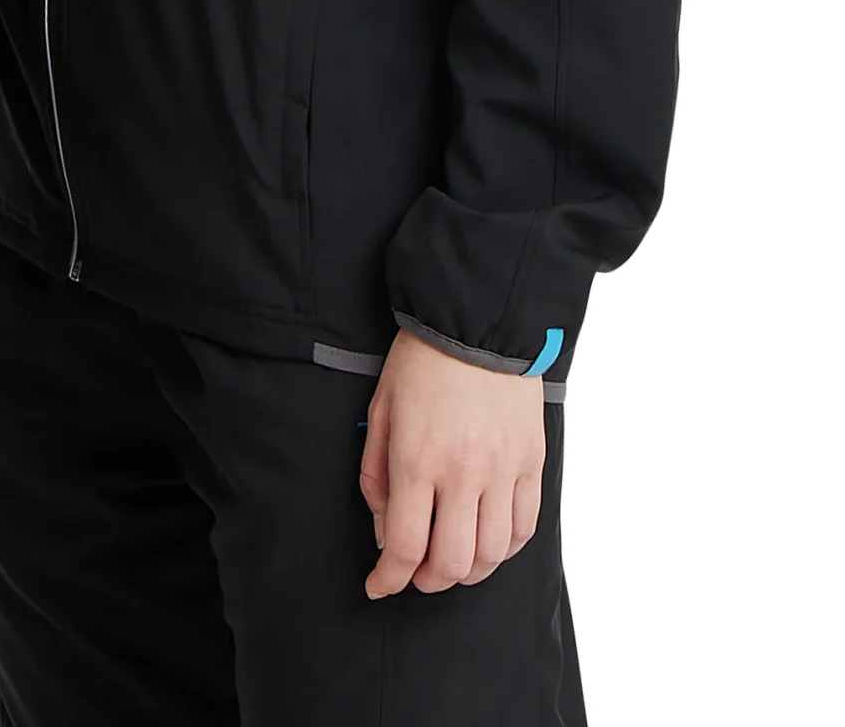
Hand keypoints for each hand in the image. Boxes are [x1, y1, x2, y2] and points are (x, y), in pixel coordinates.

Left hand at [361, 327, 546, 596]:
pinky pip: (524, 527)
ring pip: (493, 554)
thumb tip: (385, 529)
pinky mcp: (531, 464)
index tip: (378, 585)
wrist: (474, 324)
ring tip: (451, 563)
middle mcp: (464, 473)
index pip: (406, 545)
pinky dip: (505, 549)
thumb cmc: (419, 364)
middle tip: (416, 574)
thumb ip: (377, 475)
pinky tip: (487, 543)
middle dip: (429, 580)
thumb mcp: (379, 411)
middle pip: (453, 561)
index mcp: (418, 459)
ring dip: (469, 571)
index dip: (389, 577)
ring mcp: (503, 471)